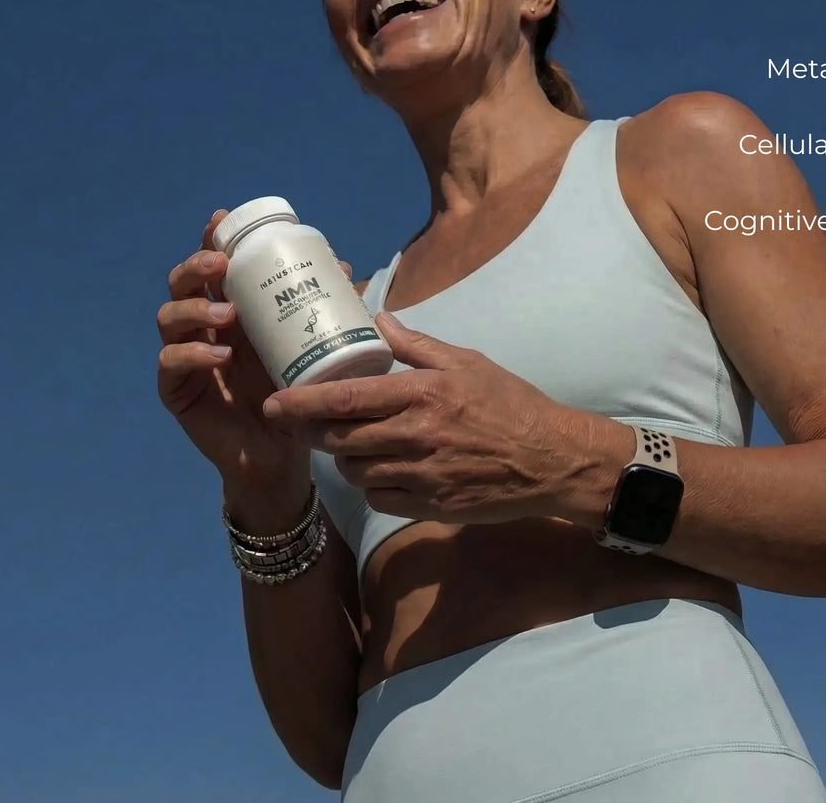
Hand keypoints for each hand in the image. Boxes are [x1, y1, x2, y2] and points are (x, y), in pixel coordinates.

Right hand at [156, 209, 354, 503]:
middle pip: (181, 283)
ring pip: (169, 317)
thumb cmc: (293, 393)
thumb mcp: (306, 347)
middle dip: (196, 265)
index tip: (220, 219)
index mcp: (230, 309)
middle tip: (222, 264)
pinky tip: (219, 354)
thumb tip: (344, 265)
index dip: (210, 240)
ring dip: (195, 307)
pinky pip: (170, 364)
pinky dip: (192, 353)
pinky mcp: (177, 391)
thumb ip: (318, 310)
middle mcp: (202, 327)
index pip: (211, 267)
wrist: (281, 454)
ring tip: (228, 313)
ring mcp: (186, 357)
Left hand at [262, 312, 594, 523]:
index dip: (303, 403)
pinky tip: (382, 471)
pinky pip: (381, 499)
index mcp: (423, 393)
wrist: (551, 460)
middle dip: (313, 432)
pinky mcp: (431, 506)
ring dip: (344, 458)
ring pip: (356, 471)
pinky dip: (373, 485)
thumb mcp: (467, 362)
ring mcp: (422, 476)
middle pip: (341, 438)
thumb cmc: (510, 404)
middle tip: (300, 424)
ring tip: (347, 443)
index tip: (273, 403)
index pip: (347, 400)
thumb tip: (378, 319)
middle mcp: (416, 436)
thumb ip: (417, 345)